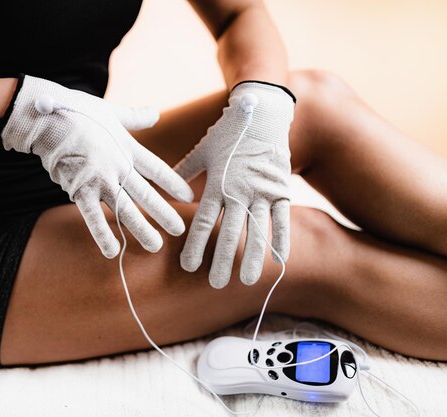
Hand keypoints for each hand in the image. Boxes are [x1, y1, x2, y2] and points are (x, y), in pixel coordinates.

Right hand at [0, 75, 193, 257]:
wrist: (47, 116)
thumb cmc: (78, 112)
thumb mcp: (113, 112)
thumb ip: (135, 117)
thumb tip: (155, 111)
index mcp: (128, 148)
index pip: (158, 169)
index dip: (174, 183)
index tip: (189, 197)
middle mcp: (118, 167)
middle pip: (146, 195)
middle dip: (164, 214)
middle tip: (180, 230)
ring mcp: (100, 180)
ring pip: (125, 210)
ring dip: (141, 229)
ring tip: (156, 247)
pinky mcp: (79, 189)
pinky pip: (93, 217)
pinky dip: (102, 235)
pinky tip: (112, 252)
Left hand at [174, 81, 294, 287]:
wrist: (262, 111)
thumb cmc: (228, 132)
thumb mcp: (202, 150)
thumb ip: (184, 171)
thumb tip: (164, 189)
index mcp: (216, 182)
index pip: (203, 220)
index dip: (196, 245)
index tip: (189, 267)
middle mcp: (239, 190)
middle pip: (229, 232)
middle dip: (222, 260)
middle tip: (215, 285)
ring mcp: (262, 190)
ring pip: (257, 230)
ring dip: (252, 257)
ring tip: (247, 281)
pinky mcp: (281, 187)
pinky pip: (282, 218)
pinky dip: (281, 239)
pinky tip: (279, 260)